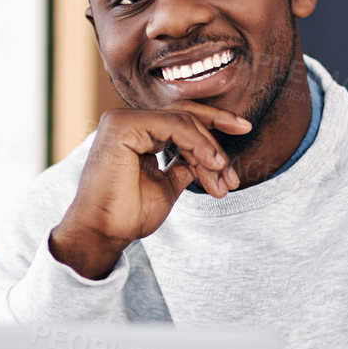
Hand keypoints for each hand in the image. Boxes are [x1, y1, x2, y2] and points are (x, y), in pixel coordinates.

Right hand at [50, 105, 251, 278]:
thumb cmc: (128, 213)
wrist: (104, 233)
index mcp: (136, 131)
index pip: (180, 118)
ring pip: (183, 121)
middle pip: (185, 115)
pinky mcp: (122, 126)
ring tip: (223, 179)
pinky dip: (198, 144)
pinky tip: (212, 164)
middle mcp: (127, 120)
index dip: (214, 123)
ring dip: (209, 150)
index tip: (244, 131)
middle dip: (218, 138)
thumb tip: (210, 157)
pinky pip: (173, 127)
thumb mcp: (168, 185)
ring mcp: (122, 120)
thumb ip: (184, 165)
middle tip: (234, 173)